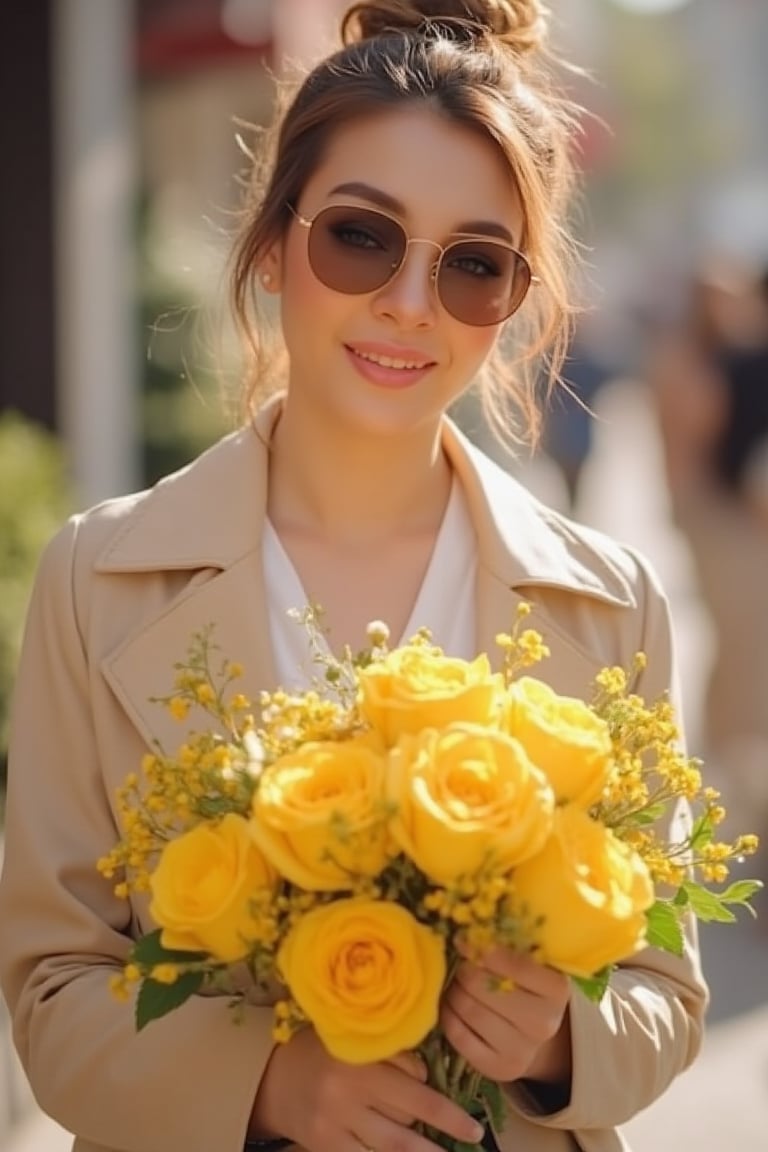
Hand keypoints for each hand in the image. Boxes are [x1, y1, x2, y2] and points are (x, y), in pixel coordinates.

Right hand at [250, 1025, 485, 1151]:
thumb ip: (389, 1053)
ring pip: (392, 1144)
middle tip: (474, 1134)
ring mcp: (335, 1122)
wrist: (274, 1079)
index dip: (439, 1099)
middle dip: (442, 1126)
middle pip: (407, 1116)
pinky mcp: (325, 1145)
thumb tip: (428, 1076)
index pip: (412, 1080)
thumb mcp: (354, 1039)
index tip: (464, 1116)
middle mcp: (348, 1090)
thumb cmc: (323, 1051)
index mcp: (360, 1057)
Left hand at [440, 944, 571, 1083]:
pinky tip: (451, 1004)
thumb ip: (507, 944)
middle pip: (484, 987)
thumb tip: (468, 929)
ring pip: (469, 1010)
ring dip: (453, 991)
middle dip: (464, 970)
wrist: (535, 1032)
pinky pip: (459, 1036)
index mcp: (557, 989)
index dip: (482, 949)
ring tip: (454, 982)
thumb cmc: (527, 985)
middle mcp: (544, 1023)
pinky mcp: (499, 1069)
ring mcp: (522, 1051)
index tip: (463, 938)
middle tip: (458, 963)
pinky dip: (447, 1015)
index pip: (515, 965)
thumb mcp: (530, 961)